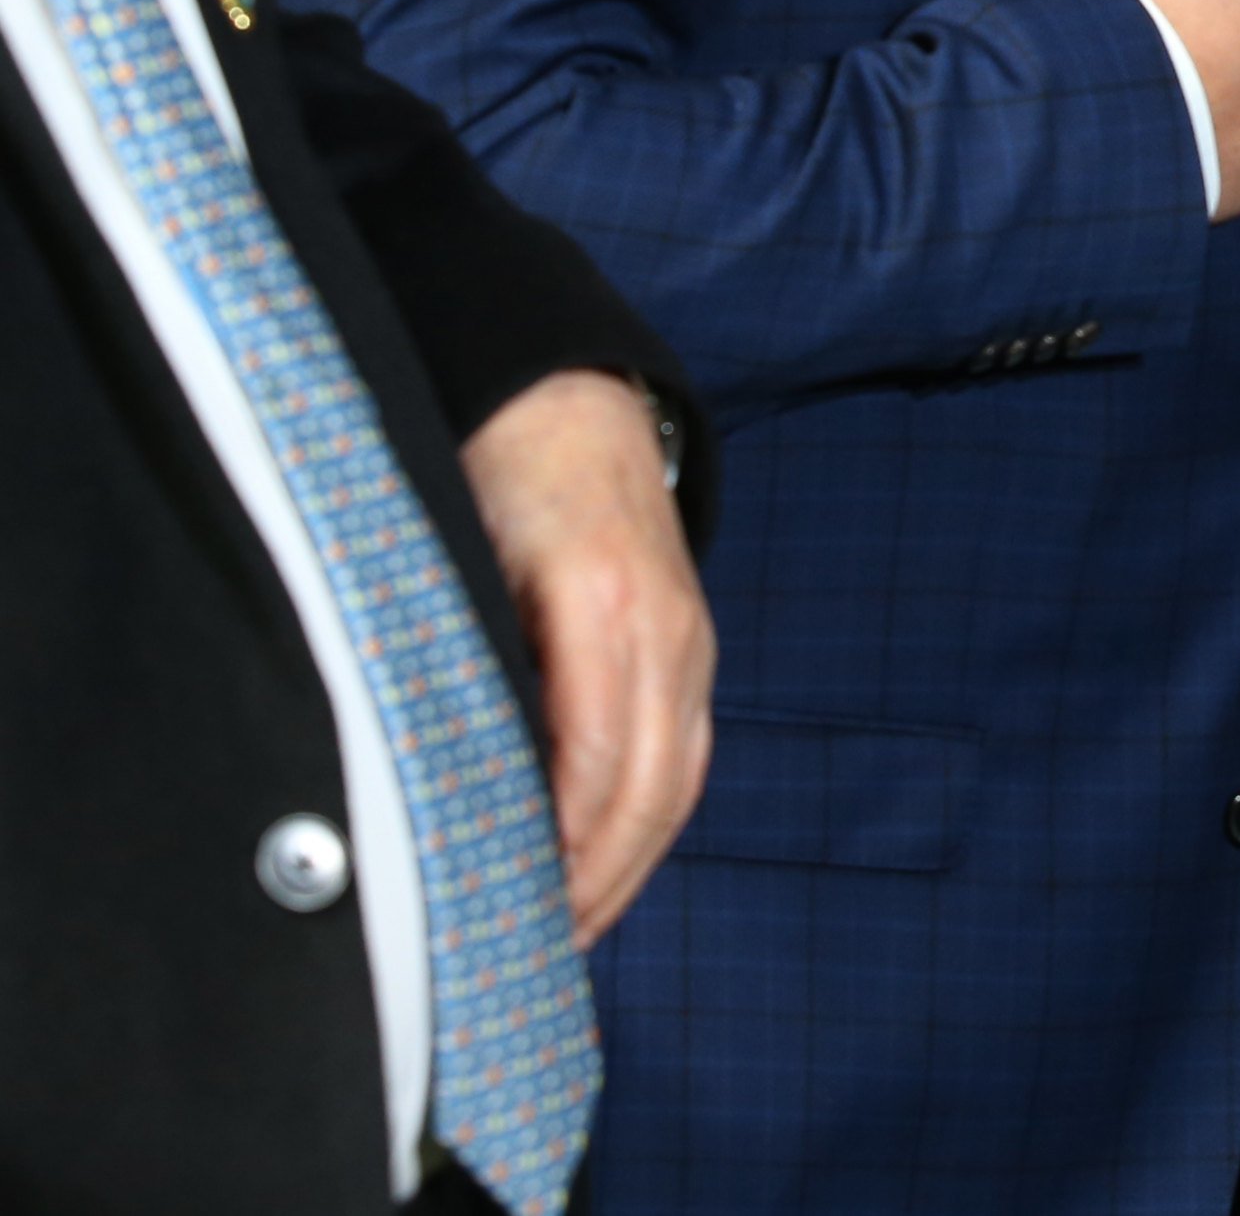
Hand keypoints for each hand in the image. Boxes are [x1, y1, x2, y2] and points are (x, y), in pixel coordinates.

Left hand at [458, 370, 713, 947]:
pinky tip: (602, 873)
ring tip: (565, 938)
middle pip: (652, 787)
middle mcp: (667, 626)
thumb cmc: (494, 478)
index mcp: (605, 596)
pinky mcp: (694, 656)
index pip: (596, 754)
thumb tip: (423, 784)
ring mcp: (692, 642)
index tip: (507, 912)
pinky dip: (647, 829)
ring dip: (628, 870)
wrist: (573, 406)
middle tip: (529, 955)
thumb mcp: (458, 557)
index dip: (560, 846)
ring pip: (679, 784)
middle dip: (597, 882)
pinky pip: (685, 759)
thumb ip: (458, 659)